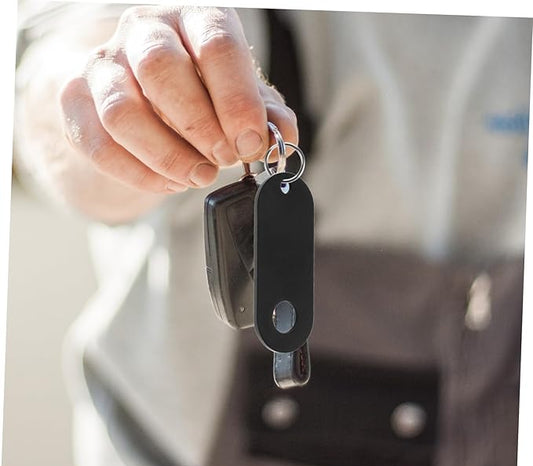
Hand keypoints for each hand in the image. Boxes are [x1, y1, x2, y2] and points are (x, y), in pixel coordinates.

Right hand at [59, 6, 297, 195]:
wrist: (144, 94)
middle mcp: (146, 31)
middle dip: (200, 127)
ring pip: (123, 112)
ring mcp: (105, 64)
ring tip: (199, 176)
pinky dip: (140, 175)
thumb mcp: (242, 98)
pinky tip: (170, 182)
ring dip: (168, 157)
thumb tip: (283, 139)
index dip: (237, 101)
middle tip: (223, 159)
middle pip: (162, 69)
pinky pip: (100, 145)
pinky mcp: (76, 100)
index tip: (250, 144)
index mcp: (195, 19)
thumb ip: (267, 115)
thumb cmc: (202, 92)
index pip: (216, 44)